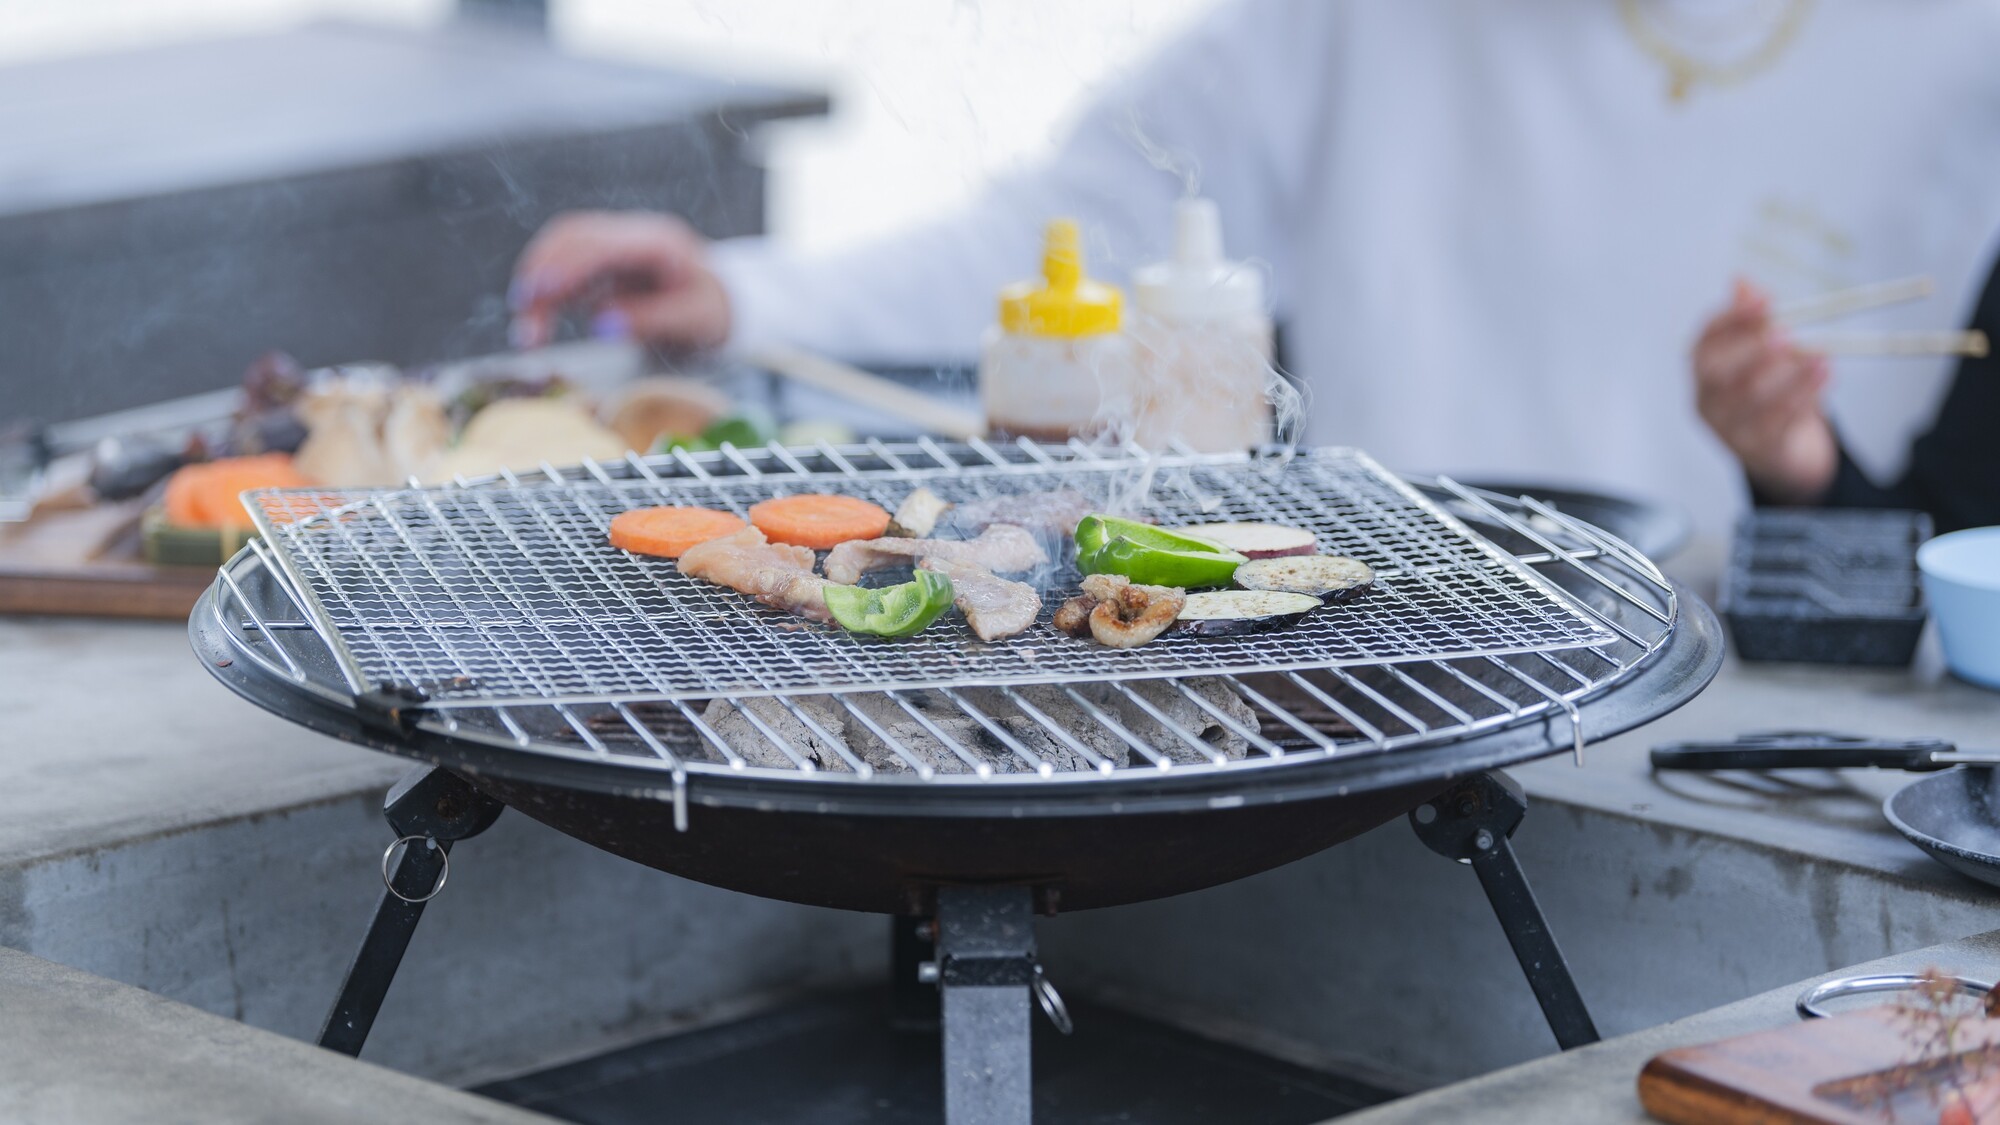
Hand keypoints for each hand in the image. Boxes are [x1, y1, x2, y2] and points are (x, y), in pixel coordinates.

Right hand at [508, 211, 730, 351]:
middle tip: (523, 321)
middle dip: (541, 275)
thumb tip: (601, 325)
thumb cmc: (709, 310)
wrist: (719, 300)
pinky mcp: (601, 258)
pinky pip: (564, 266)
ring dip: (537, 285)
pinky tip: (538, 322)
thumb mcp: (691, 321)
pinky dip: (546, 292)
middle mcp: (632, 233)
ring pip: (560, 248)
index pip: (602, 245)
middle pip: (572, 238)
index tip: (539, 293)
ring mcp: (615, 242)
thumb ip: (648, 321)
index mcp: (659, 242)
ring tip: (528, 333)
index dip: (566, 265)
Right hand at [1692, 279, 1837, 504]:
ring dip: (1789, 374)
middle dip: (1751, 349)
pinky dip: (1805, 396)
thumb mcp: (1763, 353)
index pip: (1706, 339)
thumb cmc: (1771, 391)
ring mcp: (1726, 427)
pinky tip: (1825, 376)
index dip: (1732, 318)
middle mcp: (1706, 398)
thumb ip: (1754, 320)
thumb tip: (1742, 281)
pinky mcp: (1756, 448)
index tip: (1764, 301)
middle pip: (1717, 372)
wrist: (1781, 449)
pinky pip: (1778, 422)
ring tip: (1821, 355)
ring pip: (1752, 398)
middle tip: (1784, 334)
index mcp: (1703, 369)